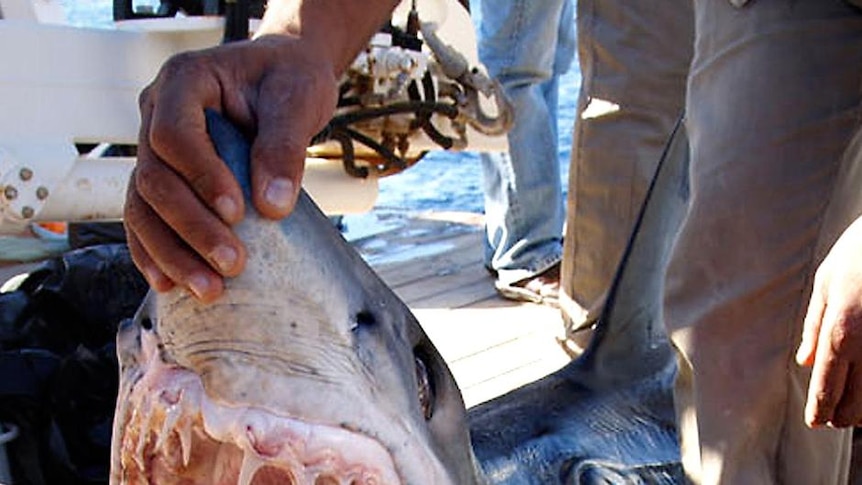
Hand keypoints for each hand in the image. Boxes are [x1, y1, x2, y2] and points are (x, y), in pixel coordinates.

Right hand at [124, 35, 338, 301]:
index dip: (200, 177)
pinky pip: (147, 218)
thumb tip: (272, 206)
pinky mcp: (167, 177)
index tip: (238, 211)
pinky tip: (173, 284)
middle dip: (190, 228)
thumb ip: (284, 146)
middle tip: (233, 263)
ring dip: (171, 252)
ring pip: (143, 206)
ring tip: (208, 288)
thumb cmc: (289, 79)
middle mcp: (157, 114)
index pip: (172, 134)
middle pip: (154, 178)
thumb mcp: (297, 101)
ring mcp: (155, 149)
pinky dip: (157, 252)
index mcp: (183, 81)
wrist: (284, 78)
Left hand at [796, 215, 861, 426]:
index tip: (816, 423)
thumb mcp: (825, 284)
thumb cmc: (858, 254)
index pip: (826, 383)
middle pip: (856, 400)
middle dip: (843, 414)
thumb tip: (803, 361)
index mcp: (840, 330)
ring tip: (852, 414)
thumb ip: (813, 325)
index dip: (820, 407)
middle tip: (833, 421)